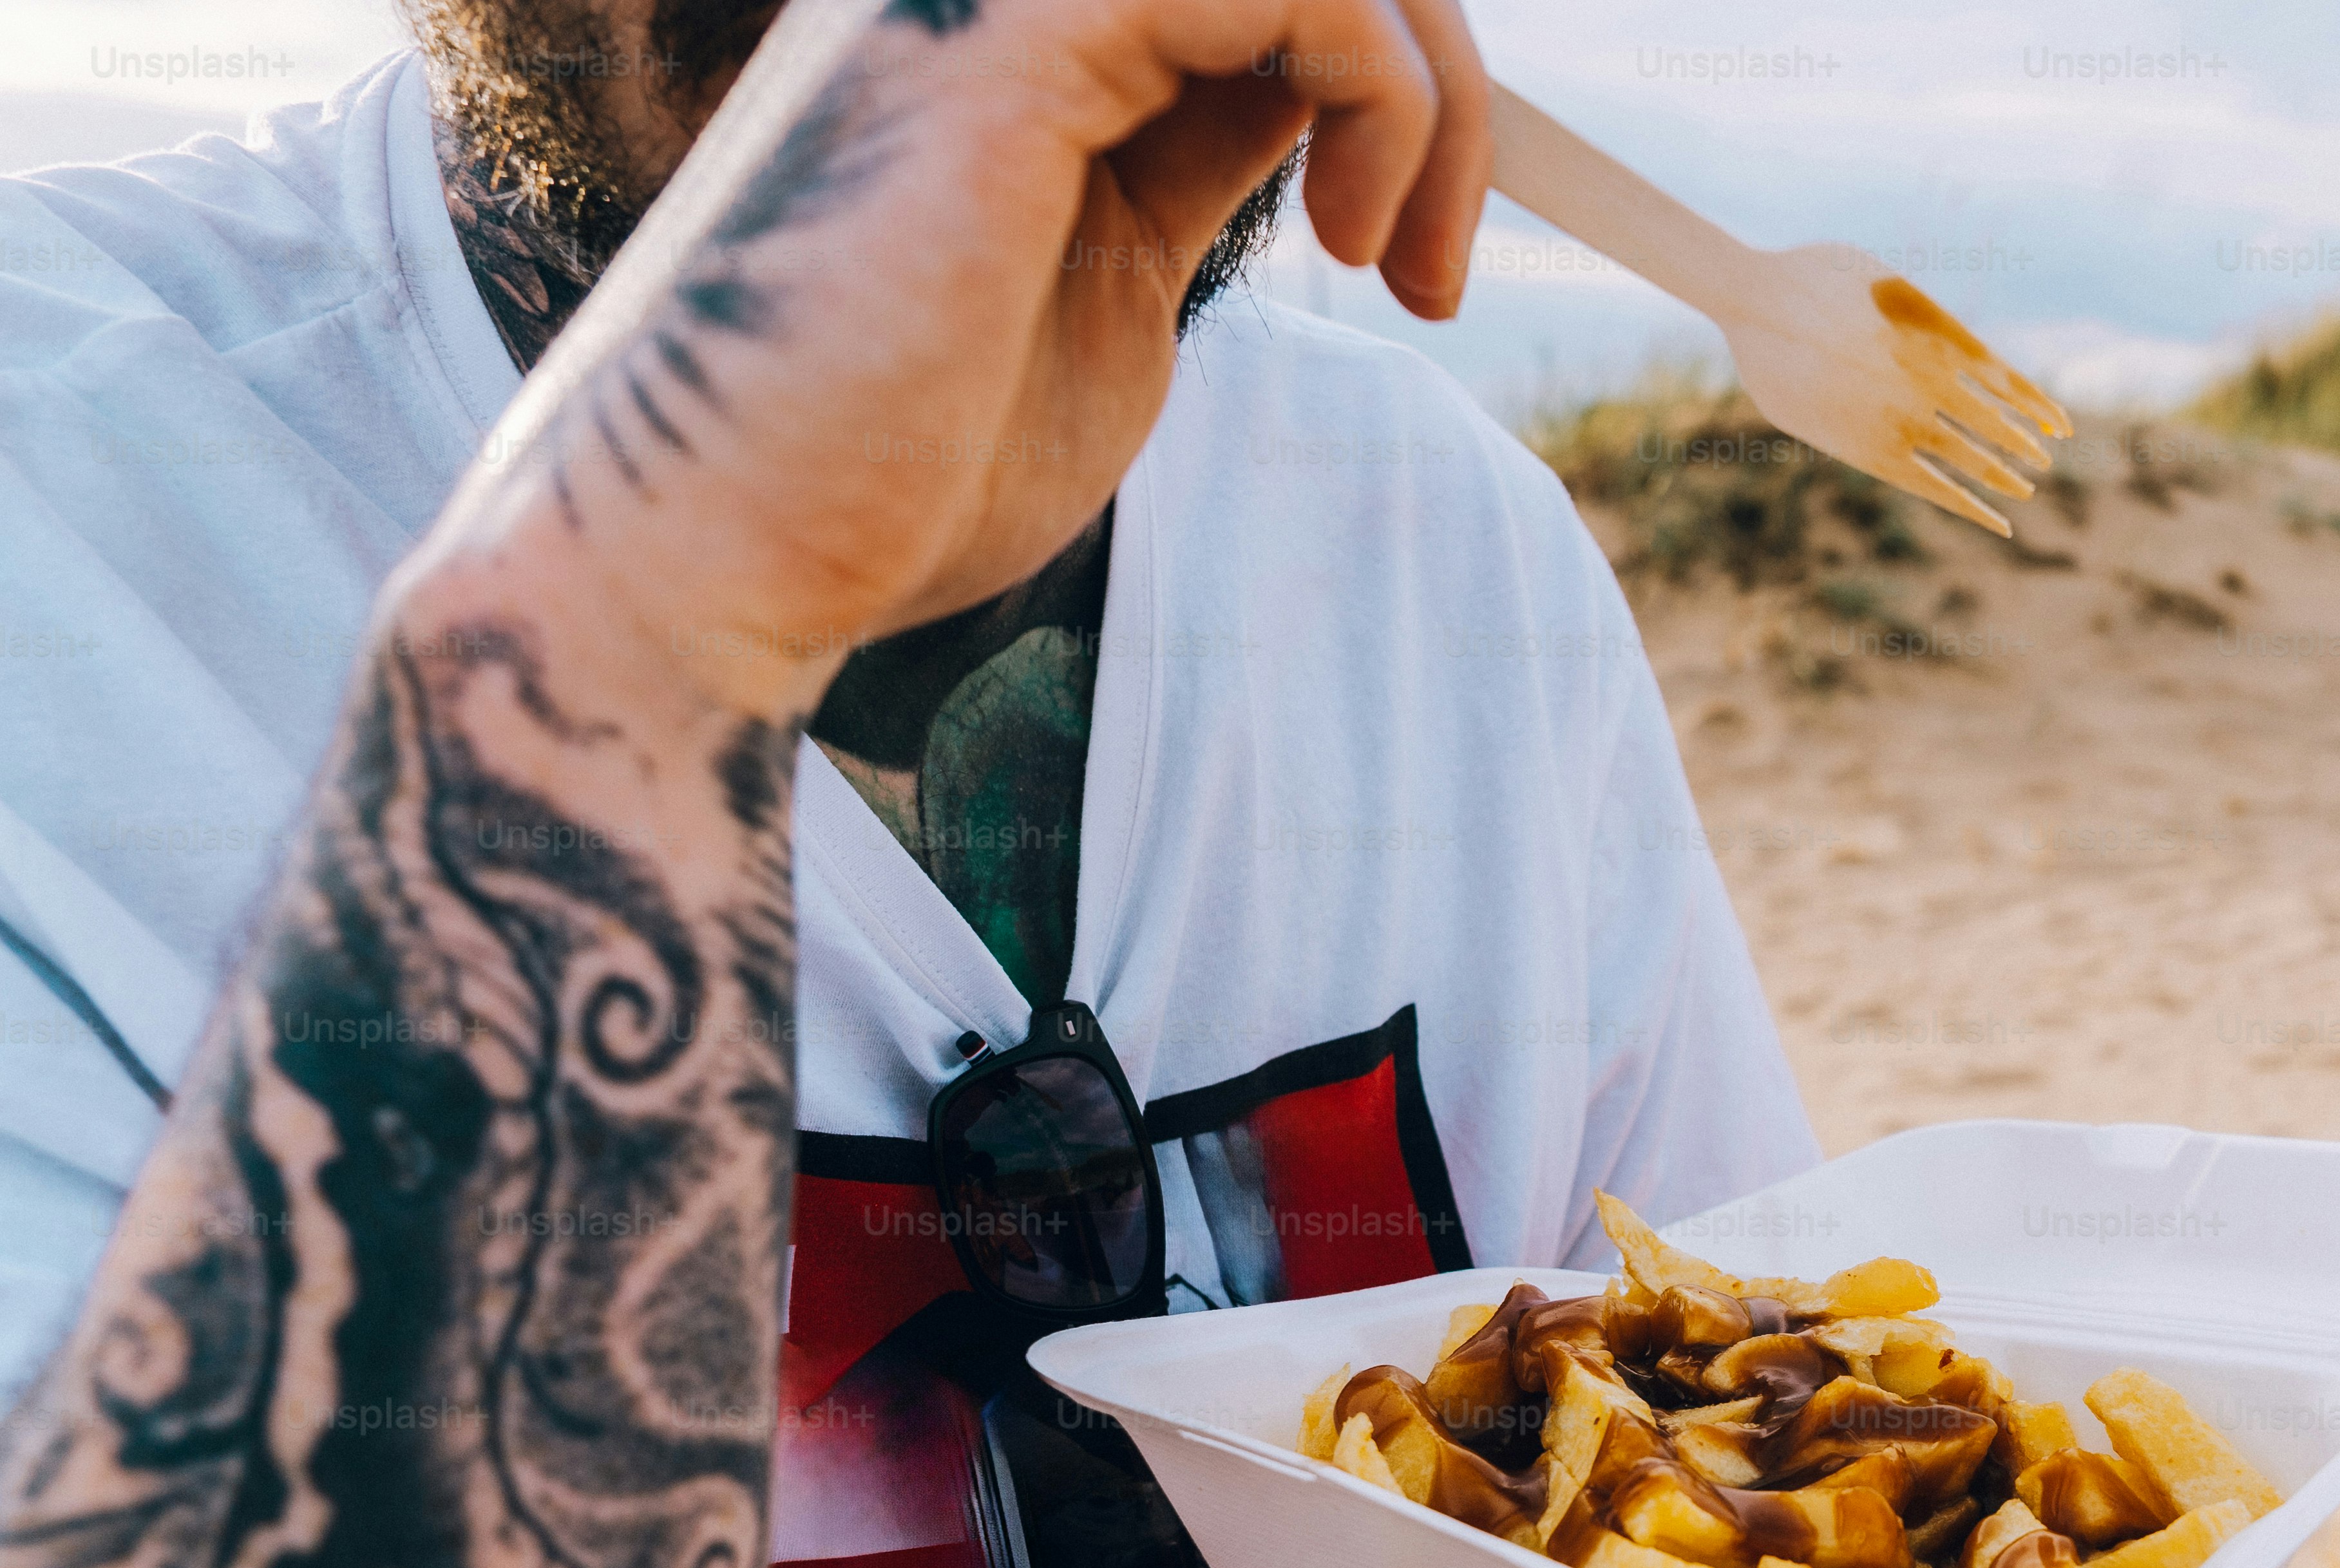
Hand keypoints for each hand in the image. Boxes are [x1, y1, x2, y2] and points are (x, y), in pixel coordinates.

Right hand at [420, 0, 1490, 708]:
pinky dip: (1380, 90)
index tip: (1419, 263)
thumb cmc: (891, 480)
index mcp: (1015, 41)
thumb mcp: (1110, 295)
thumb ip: (1196, 173)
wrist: (727, 564)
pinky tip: (1348, 241)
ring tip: (1398, 262)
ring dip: (1424, 85)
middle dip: (1431, 65)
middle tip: (1433, 268)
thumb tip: (1317, 112)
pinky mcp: (1009, 34)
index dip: (1392, 83)